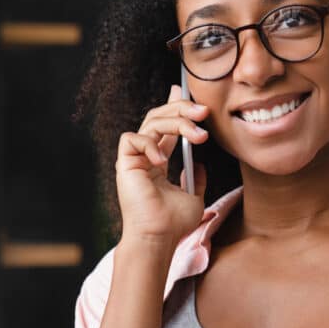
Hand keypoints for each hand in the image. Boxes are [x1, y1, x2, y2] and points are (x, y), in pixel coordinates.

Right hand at [116, 85, 208, 246]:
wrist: (159, 238)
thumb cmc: (172, 224)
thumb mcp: (194, 197)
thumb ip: (195, 178)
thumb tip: (199, 163)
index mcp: (157, 162)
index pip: (165, 126)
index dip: (173, 106)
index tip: (181, 89)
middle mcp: (144, 157)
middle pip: (159, 117)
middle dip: (181, 109)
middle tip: (204, 111)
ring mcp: (134, 159)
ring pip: (151, 122)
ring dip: (177, 123)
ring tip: (198, 135)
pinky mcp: (125, 163)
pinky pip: (133, 138)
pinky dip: (150, 144)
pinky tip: (162, 160)